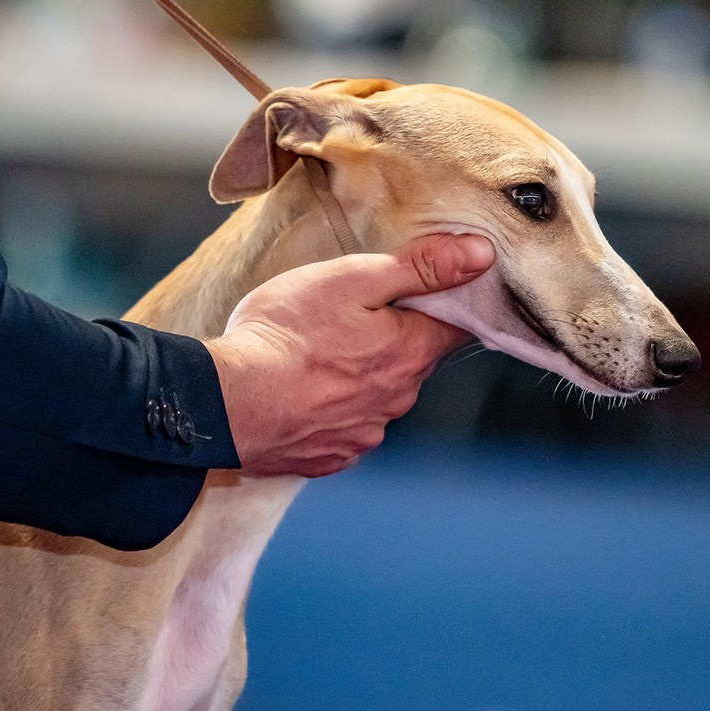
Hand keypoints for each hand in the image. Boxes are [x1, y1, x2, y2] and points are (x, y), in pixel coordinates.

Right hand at [203, 234, 494, 477]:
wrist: (227, 403)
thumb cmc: (287, 333)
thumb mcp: (355, 279)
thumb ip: (420, 268)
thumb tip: (482, 254)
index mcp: (410, 353)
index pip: (458, 326)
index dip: (449, 304)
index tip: (432, 289)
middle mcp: (397, 400)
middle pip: (415, 360)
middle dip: (398, 337)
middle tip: (359, 312)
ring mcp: (363, 433)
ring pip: (379, 394)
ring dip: (362, 374)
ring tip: (322, 351)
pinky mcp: (330, 456)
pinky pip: (345, 425)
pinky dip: (331, 407)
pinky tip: (303, 390)